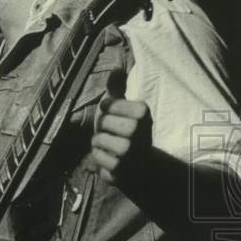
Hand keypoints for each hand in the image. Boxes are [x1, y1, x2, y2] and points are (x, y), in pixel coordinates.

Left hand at [91, 69, 151, 186]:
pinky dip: (98, 157)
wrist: (138, 162)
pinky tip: (108, 156)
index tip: (110, 110)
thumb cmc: (125, 129)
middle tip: (108, 129)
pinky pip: (97, 159)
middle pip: (103, 122)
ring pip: (99, 140)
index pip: (110, 104)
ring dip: (98, 141)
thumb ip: (117, 88)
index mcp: (143, 114)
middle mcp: (141, 134)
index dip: (108, 107)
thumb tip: (116, 69)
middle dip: (102, 125)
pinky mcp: (121, 171)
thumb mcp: (122, 107)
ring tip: (108, 143)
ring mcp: (132, 153)